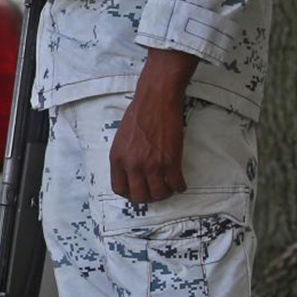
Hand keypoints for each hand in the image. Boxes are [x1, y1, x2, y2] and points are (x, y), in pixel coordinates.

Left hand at [109, 48, 198, 202]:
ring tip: (168, 186)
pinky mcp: (171, 161)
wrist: (156, 100)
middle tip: (155, 189)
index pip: (119, 189)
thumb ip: (124, 157)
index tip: (138, 190)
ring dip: (165, 192)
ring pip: (159, 194)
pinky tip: (179, 182)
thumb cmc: (138, 114)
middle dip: (148, 196)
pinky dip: (179, 186)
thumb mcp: (121, 138)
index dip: (129, 193)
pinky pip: (176, 184)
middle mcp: (133, 165)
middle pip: (139, 196)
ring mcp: (152, 165)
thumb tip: (130, 173)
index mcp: (117, 158)